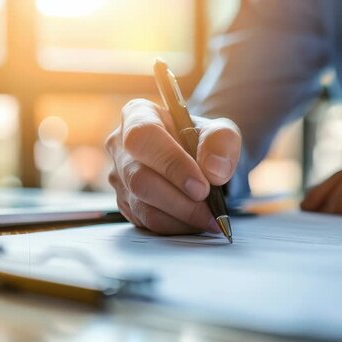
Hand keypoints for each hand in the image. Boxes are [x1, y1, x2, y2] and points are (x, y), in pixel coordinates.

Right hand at [105, 99, 240, 233]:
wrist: (198, 160)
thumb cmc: (203, 141)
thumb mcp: (221, 132)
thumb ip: (222, 143)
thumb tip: (214, 171)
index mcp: (138, 114)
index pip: (143, 137)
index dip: (171, 164)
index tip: (201, 186)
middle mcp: (120, 145)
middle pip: (139, 178)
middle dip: (179, 199)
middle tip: (209, 210)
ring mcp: (119, 177)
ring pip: (142, 205)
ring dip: (180, 217)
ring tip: (209, 218)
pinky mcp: (125, 203)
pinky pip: (146, 222)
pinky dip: (175, 226)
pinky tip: (195, 222)